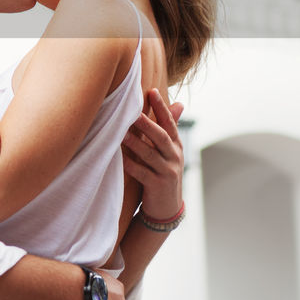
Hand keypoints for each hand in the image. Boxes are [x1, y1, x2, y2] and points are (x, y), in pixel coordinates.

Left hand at [122, 89, 184, 221]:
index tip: (151, 91)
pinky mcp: (158, 186)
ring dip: (136, 143)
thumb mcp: (170, 151)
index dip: (162, 107)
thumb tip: (179, 103)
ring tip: (122, 133)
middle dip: (148, 123)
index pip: (170, 123)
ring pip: (150, 155)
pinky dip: (131, 165)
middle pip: (161, 137)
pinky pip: (142, 174)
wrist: (167, 208)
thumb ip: (170, 128)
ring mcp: (167, 172)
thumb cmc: (164, 172)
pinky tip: (120, 158)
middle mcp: (175, 157)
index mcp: (176, 146)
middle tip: (133, 112)